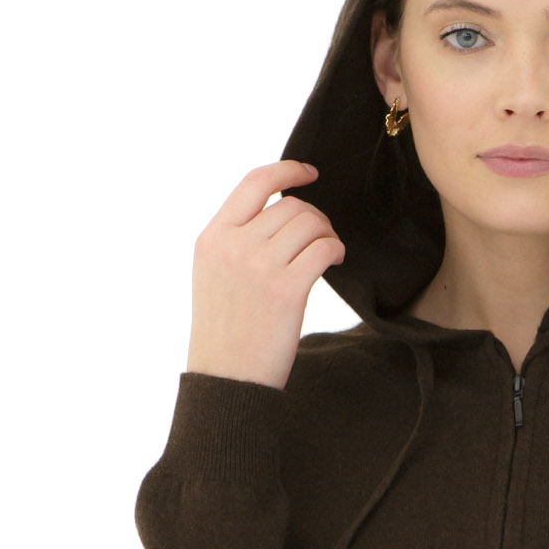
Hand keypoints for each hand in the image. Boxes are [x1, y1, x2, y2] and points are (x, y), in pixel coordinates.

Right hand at [185, 160, 345, 390]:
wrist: (226, 378)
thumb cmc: (225, 330)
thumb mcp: (213, 274)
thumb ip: (236, 238)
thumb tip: (279, 210)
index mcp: (212, 237)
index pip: (253, 182)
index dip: (287, 170)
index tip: (309, 173)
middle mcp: (233, 246)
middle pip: (291, 206)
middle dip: (314, 217)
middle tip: (321, 239)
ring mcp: (259, 267)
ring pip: (310, 223)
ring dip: (327, 234)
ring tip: (327, 253)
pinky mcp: (286, 290)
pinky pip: (323, 249)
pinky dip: (336, 250)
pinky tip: (336, 261)